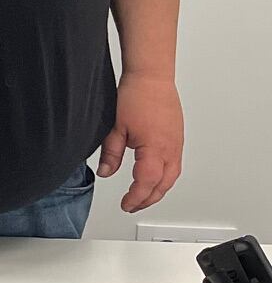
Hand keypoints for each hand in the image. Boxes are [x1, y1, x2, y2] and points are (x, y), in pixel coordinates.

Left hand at [99, 70, 183, 212]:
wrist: (151, 77)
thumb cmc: (137, 96)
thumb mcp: (115, 127)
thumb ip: (110, 153)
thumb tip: (106, 172)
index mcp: (155, 150)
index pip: (147, 183)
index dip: (136, 197)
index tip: (126, 205)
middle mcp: (171, 150)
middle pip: (163, 184)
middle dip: (148, 199)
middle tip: (133, 205)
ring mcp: (177, 144)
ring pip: (172, 176)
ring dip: (158, 190)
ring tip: (143, 196)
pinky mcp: (177, 138)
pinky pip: (175, 165)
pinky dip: (165, 177)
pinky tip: (155, 177)